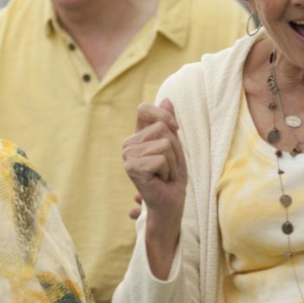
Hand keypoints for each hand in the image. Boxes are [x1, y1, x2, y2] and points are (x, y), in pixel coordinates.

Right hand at [123, 100, 186, 225]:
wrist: (171, 204)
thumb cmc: (172, 177)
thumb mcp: (175, 146)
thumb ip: (169, 123)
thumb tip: (166, 98)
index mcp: (136, 137)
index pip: (144, 109)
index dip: (163, 115)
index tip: (175, 128)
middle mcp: (128, 145)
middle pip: (161, 128)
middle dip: (175, 148)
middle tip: (169, 167)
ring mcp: (128, 156)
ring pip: (164, 144)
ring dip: (173, 162)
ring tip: (165, 175)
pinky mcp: (133, 168)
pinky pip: (162, 158)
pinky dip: (169, 170)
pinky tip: (161, 181)